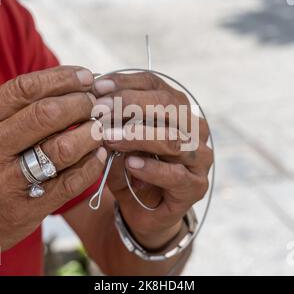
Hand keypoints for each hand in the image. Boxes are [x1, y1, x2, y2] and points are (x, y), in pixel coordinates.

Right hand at [0, 66, 105, 274]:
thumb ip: (10, 111)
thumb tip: (64, 88)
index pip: (25, 88)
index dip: (62, 78)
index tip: (85, 76)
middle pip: (48, 114)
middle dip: (81, 104)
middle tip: (95, 105)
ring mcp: (6, 181)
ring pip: (62, 147)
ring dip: (91, 134)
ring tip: (99, 129)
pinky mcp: (26, 208)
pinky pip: (70, 182)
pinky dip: (92, 166)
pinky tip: (98, 156)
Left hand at [92, 73, 212, 249]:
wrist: (144, 210)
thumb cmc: (130, 168)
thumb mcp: (117, 140)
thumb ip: (112, 120)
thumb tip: (94, 97)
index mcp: (177, 109)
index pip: (155, 85)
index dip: (126, 82)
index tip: (97, 86)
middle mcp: (194, 128)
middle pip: (168, 106)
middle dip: (130, 104)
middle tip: (100, 110)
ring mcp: (200, 157)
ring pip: (173, 139)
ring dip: (138, 135)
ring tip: (109, 137)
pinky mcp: (196, 186)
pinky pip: (175, 174)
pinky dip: (151, 168)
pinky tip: (130, 164)